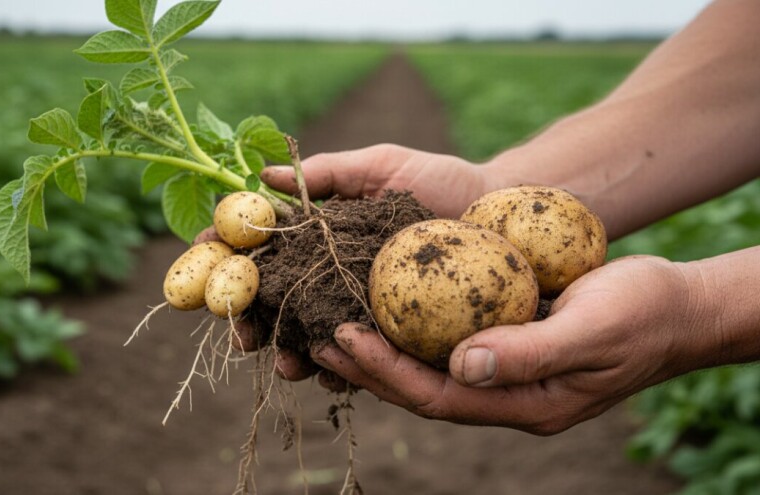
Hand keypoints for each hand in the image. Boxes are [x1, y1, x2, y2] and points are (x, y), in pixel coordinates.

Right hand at [197, 144, 495, 384]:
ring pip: (309, 337)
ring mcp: (358, 306)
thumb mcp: (380, 166)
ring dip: (289, 355)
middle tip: (242, 337)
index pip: (263, 248)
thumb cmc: (441, 181)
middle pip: (275, 302)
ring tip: (287, 365)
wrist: (499, 213)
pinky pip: (358, 358)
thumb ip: (327, 172)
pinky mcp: (391, 333)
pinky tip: (333, 377)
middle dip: (251, 322)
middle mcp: (331, 273)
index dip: (229, 257)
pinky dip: (339, 370)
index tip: (200, 261)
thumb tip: (262, 172)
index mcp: (320, 235)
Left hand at [312, 255, 711, 433]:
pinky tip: (388, 299)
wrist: (677, 305)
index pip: (439, 396)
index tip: (344, 338)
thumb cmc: (642, 314)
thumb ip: (532, 353)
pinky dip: (415, 323)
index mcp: (525, 404)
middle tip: (319, 336)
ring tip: (336, 321)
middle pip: (423, 387)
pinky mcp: (508, 340)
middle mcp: (507, 393)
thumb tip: (464, 364)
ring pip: (430, 366)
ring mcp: (507, 370)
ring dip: (384, 346)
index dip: (386, 372)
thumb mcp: (593, 331)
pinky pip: (449, 338)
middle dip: (369, 366)